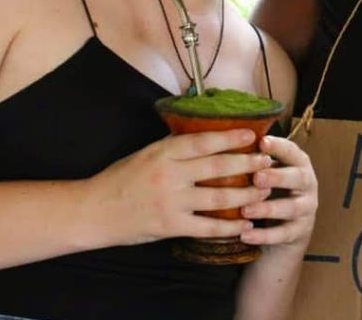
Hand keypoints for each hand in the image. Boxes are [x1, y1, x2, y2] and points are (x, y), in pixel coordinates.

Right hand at [87, 129, 274, 245]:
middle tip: (266, 162)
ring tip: (263, 191)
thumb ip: (174, 148)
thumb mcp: (146, 154)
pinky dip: (229, 226)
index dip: (231, 138)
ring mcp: (171, 202)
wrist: (95, 211)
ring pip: (219, 198)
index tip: (252, 135)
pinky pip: (208, 227)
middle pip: (217, 167)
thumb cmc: (121, 179)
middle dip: (247, 164)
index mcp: (163, 153)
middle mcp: (170, 175)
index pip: (204, 141)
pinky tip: (245, 224)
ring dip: (246, 195)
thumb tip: (206, 137)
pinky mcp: (171, 226)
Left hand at [238, 135, 317, 248]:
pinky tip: (245, 235)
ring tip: (245, 210)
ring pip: (291, 208)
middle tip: (256, 177)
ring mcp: (306, 208)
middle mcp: (307, 184)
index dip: (279, 146)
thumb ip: (254, 160)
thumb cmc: (270, 191)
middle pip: (297, 177)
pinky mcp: (300, 232)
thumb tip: (225, 140)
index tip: (261, 142)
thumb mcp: (266, 172)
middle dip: (277, 177)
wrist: (286, 230)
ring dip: (268, 208)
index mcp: (298, 164)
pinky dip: (264, 236)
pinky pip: (283, 234)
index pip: (292, 151)